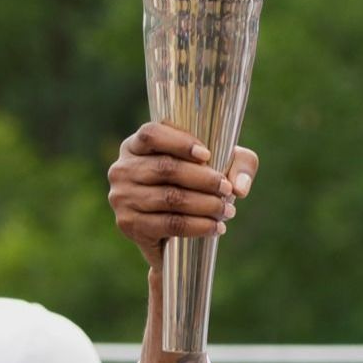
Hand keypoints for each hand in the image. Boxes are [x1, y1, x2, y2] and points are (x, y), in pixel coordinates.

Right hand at [107, 123, 257, 268]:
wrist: (173, 224)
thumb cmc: (197, 183)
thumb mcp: (222, 163)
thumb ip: (239, 164)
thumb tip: (240, 187)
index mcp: (135, 146)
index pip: (151, 135)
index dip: (179, 142)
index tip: (207, 155)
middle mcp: (122, 169)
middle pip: (165, 168)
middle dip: (203, 180)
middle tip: (227, 190)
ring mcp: (122, 197)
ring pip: (169, 197)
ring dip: (204, 205)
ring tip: (227, 211)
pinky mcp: (129, 224)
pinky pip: (167, 224)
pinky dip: (197, 226)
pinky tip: (215, 228)